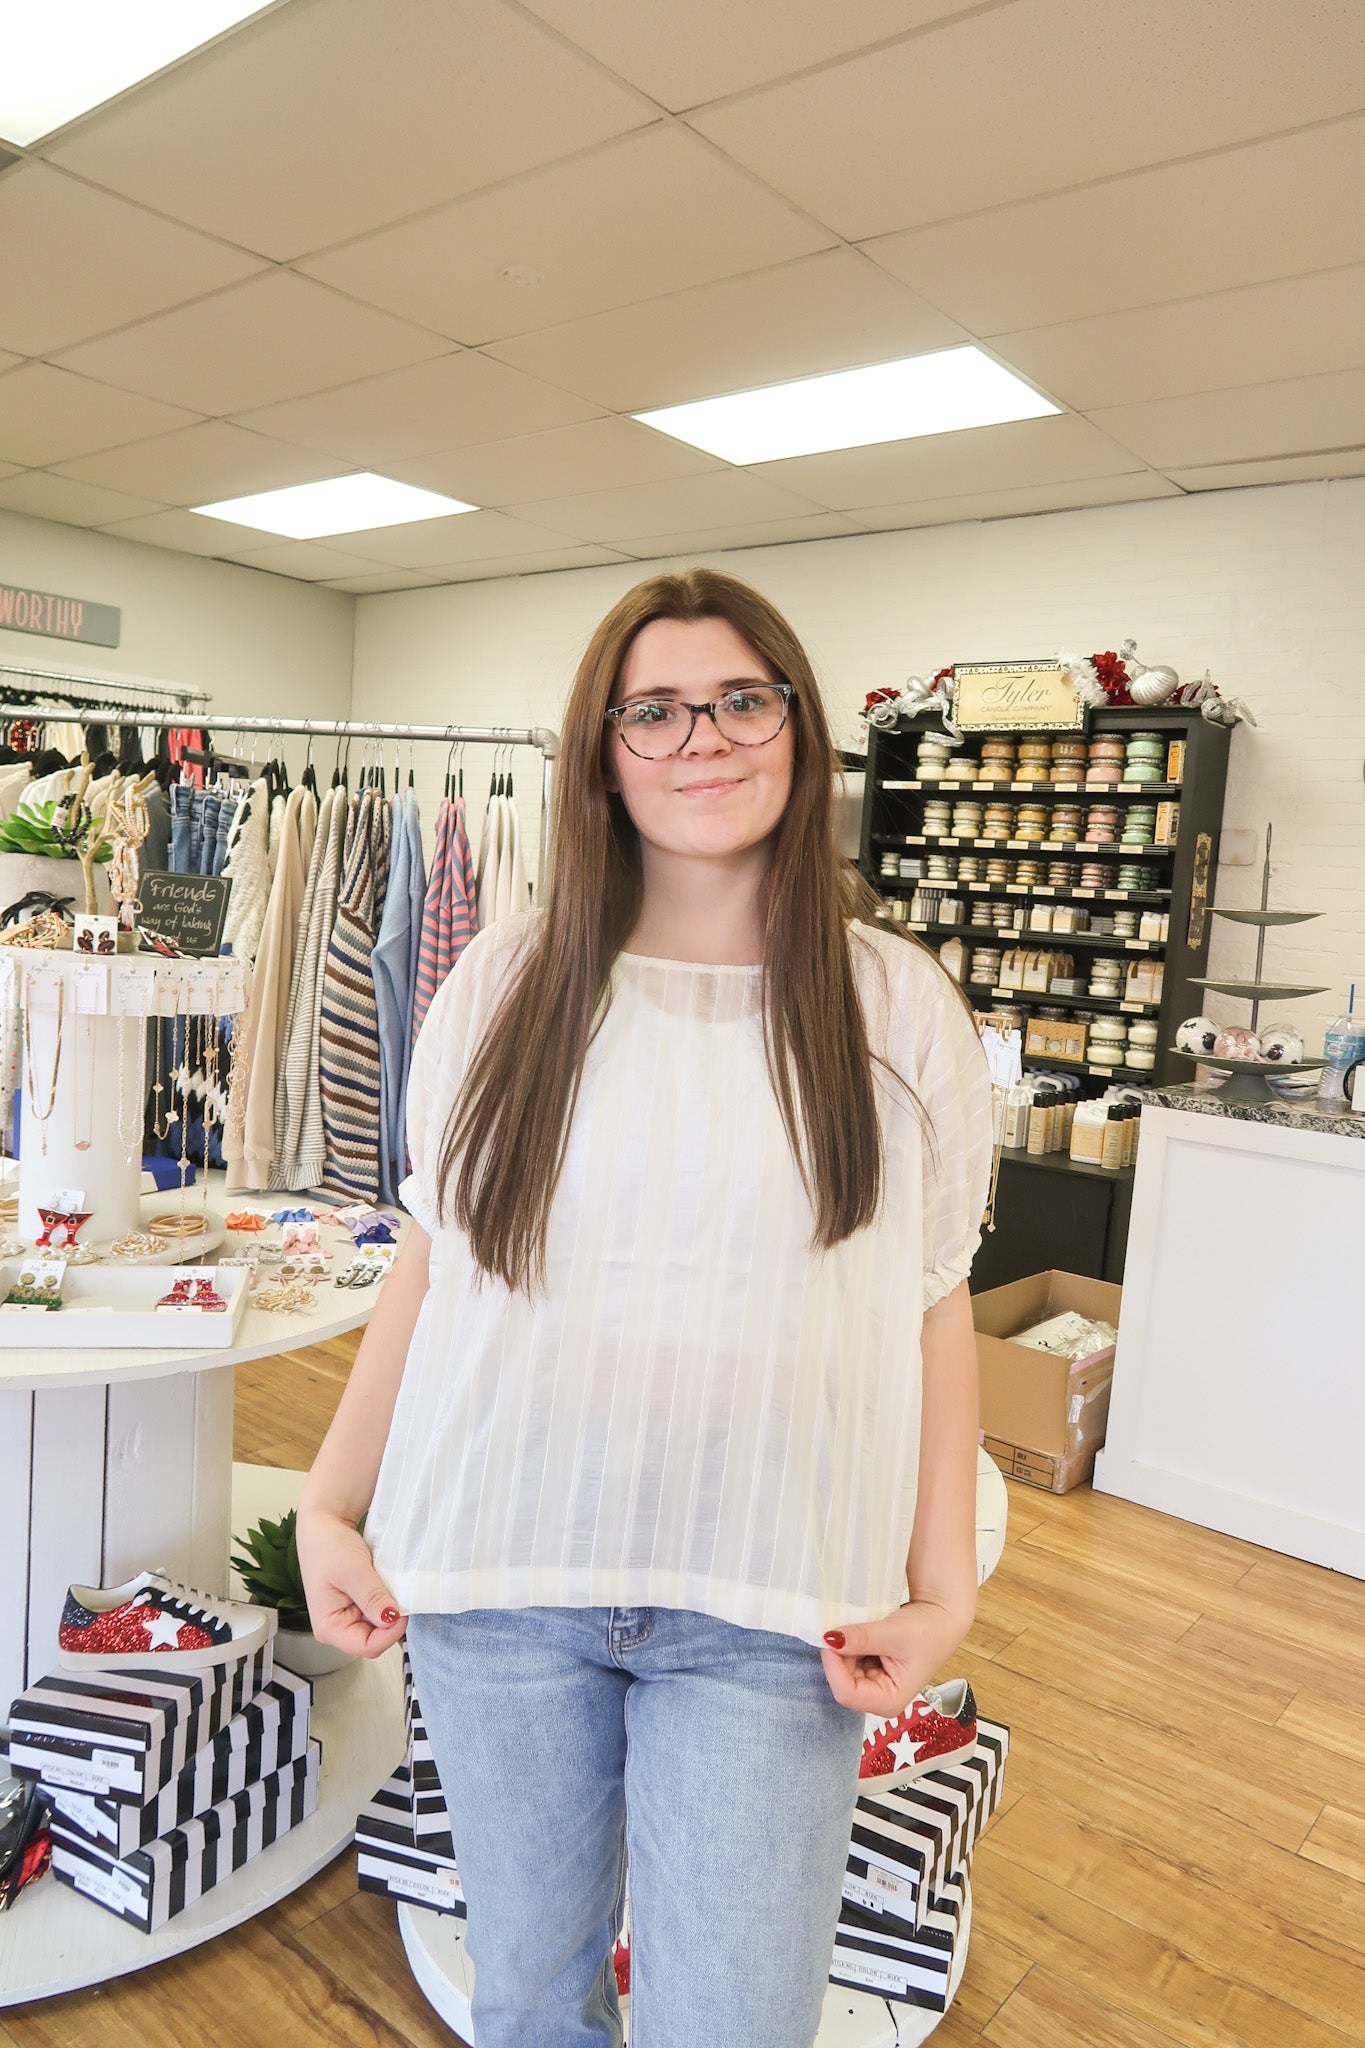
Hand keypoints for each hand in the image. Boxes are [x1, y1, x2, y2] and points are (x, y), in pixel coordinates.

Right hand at [296, 1507, 406, 1660]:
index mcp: (328, 1627)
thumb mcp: (354, 1572)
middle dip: (391, 1619)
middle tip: (396, 1592)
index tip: (403, 1610)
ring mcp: (348, 1617)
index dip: (390, 1633)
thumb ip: (373, 1599)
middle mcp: (337, 1627)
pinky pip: (379, 1610)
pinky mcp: (357, 1605)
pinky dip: (388, 1598)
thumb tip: (392, 1620)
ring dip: (390, 1607)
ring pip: (380, 1625)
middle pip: (375, 1638)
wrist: (324, 1522)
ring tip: (387, 1584)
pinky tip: (386, 1583)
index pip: (367, 1647)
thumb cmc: (327, 1545)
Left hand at [820, 1596, 972, 1715]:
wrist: (941, 1616)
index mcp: (889, 1701)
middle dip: (840, 1655)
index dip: (834, 1665)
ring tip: (861, 1628)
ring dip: (844, 1648)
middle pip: (842, 1681)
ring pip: (842, 1669)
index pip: (846, 1692)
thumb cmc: (929, 1630)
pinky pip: (847, 1659)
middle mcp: (879, 1698)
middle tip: (847, 1628)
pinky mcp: (870, 1670)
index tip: (829, 1637)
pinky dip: (848, 1645)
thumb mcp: (893, 1633)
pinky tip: (862, 1632)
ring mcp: (873, 1685)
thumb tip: (829, 1639)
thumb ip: (861, 1638)